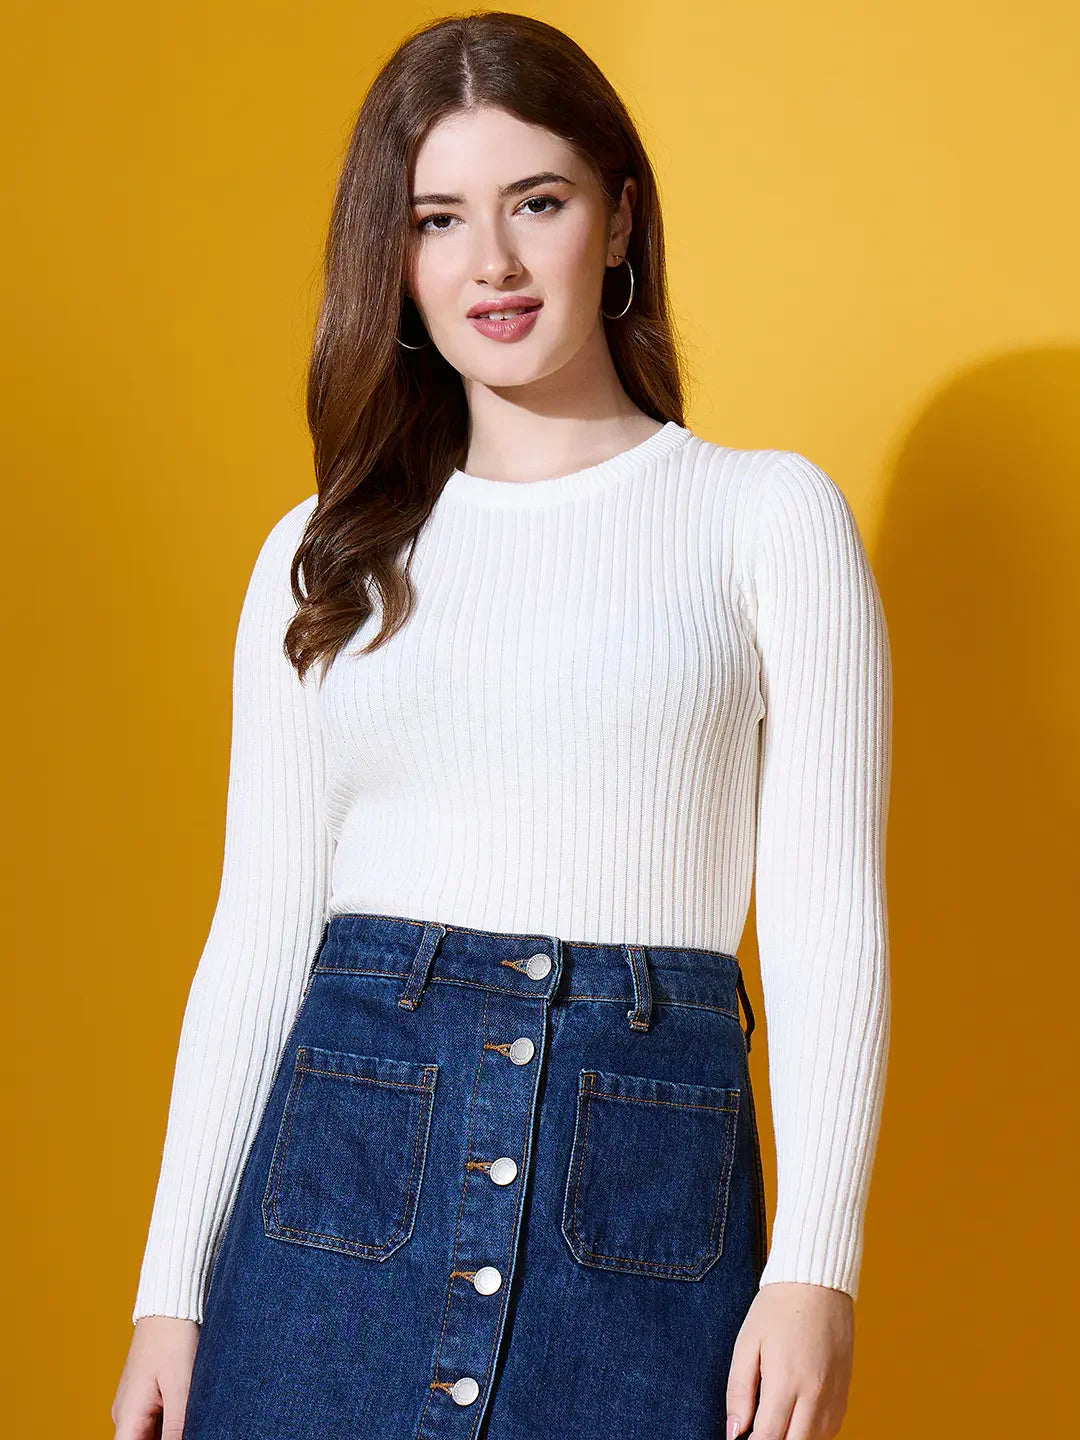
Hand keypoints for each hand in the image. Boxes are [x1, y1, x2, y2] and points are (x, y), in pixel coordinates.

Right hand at [111, 1315, 199, 1439]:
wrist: (170, 1304)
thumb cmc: (173, 1339)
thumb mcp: (181, 1386)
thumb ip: (178, 1427)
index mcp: (127, 1416)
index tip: (177, 1437)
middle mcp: (125, 1413)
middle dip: (166, 1439)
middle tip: (189, 1425)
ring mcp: (134, 1403)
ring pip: (149, 1433)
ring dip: (170, 1432)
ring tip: (189, 1415)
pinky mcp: (145, 1393)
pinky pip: (155, 1420)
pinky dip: (171, 1423)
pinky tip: (189, 1412)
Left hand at [725, 1281, 853, 1439]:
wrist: (817, 1281)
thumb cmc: (777, 1309)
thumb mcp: (747, 1344)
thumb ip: (739, 1391)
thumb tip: (734, 1431)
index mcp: (786, 1382)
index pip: (769, 1438)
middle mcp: (815, 1394)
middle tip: (757, 1432)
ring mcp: (834, 1394)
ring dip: (795, 1439)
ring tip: (775, 1424)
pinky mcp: (845, 1390)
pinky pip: (832, 1429)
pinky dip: (814, 1434)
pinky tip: (798, 1421)